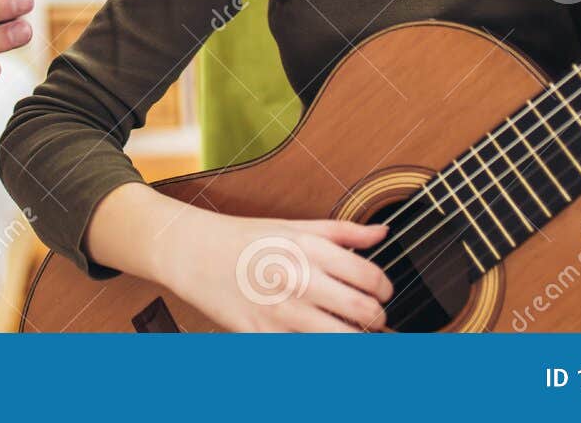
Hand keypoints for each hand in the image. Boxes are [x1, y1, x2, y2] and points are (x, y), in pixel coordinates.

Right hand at [156, 206, 393, 332]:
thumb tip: (381, 232)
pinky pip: (307, 355)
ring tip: (351, 334)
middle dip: (378, 320)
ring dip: (356, 341)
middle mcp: (301, 281)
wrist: (194, 253)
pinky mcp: (265, 337)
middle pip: (364, 313)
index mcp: (312, 250)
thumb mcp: (295, 225)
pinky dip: (321, 353)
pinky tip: (320, 342)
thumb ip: (343, 230)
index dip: (385, 290)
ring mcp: (283, 313)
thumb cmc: (244, 238)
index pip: (370, 278)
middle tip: (372, 319)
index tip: (382, 294)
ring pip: (342, 341)